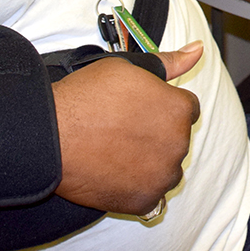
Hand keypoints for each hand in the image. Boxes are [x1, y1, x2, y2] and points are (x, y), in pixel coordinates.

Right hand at [50, 42, 203, 214]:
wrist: (51, 135)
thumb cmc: (87, 97)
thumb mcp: (130, 67)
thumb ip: (169, 63)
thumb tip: (198, 50)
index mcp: (180, 109)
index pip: (186, 109)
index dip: (161, 107)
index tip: (138, 110)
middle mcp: (179, 143)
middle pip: (176, 139)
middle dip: (157, 134)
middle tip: (122, 129)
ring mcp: (163, 176)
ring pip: (165, 168)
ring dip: (150, 162)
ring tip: (116, 151)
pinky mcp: (144, 200)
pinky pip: (150, 195)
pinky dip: (136, 187)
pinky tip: (114, 173)